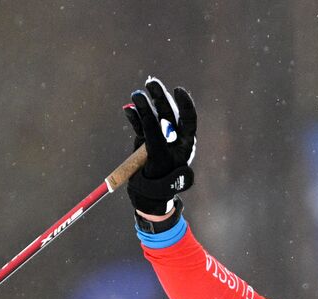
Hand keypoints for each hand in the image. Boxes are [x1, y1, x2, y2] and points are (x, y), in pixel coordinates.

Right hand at [124, 77, 196, 215]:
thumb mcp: (159, 158)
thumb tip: (144, 113)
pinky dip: (134, 117)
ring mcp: (159, 138)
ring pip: (154, 116)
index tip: (178, 89)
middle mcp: (174, 138)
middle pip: (169, 113)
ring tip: (137, 94)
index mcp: (186, 143)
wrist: (148, 196)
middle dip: (160, 98)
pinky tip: (129, 110)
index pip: (188, 118)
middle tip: (151, 84)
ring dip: (145, 104)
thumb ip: (154, 136)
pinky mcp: (144, 141)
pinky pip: (140, 126)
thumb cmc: (161, 182)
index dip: (184, 103)